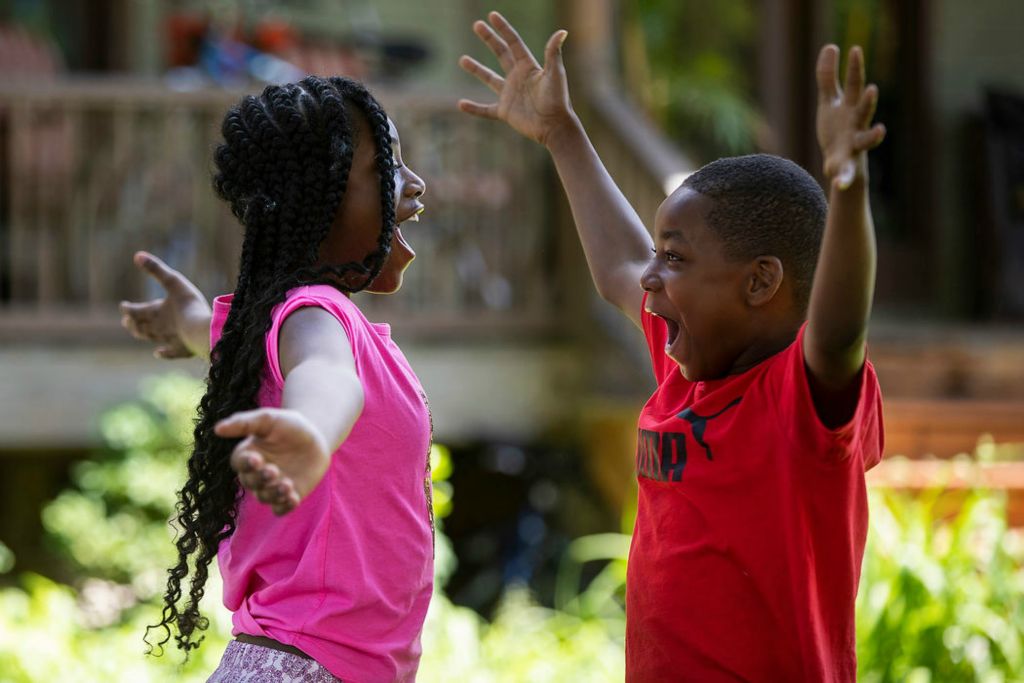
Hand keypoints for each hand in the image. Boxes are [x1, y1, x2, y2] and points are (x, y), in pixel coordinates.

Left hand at [120, 251, 211, 358]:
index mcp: (154, 312)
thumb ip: (156, 269)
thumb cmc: (189, 306)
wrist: (202, 332)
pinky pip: (169, 352)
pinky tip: (158, 353)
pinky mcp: (181, 350)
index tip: (123, 305)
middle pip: (140, 327)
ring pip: (151, 338)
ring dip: (143, 335)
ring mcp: (169, 340)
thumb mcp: (173, 282)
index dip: (127, 308)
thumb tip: (137, 254)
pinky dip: (162, 353)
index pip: (134, 311)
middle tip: (126, 320)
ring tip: (137, 333)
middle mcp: (158, 328)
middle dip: (132, 323)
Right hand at [215, 408, 330, 515]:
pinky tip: (294, 498)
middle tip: (273, 470)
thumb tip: (217, 429)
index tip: (256, 459)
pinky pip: (281, 508)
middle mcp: (256, 474)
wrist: (317, 437)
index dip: (246, 464)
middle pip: (250, 482)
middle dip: (260, 478)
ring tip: (286, 484)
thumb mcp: (268, 419)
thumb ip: (244, 423)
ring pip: (264, 497)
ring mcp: (272, 487)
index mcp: (248, 455)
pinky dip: (285, 506)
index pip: (239, 463)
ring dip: (273, 493)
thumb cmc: (289, 426)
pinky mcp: (288, 496)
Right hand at [458, 11, 574, 145]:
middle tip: (477, 25)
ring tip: (462, 60)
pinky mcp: (505, 112)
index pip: (513, 43)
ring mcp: (510, 94)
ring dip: (476, 69)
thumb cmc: (557, 100)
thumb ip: (553, 53)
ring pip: (489, 79)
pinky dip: (474, 108)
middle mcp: (517, 77)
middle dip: (489, 39)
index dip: (503, 29)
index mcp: (528, 66)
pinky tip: (460, 104)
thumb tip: (562, 32)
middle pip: (500, 53)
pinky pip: (485, 110)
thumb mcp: (555, 74)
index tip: (492, 16)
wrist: (554, 126)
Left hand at [815, 45, 885, 189]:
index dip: (854, 68)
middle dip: (868, 100)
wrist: (840, 163)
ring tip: (880, 132)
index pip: (853, 85)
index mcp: (850, 108)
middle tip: (871, 89)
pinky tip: (838, 186)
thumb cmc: (837, 128)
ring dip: (873, 136)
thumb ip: (827, 77)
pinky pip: (845, 175)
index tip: (854, 50)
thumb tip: (831, 47)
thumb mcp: (828, 103)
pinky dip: (843, 180)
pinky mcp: (844, 168)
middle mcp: (857, 126)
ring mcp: (854, 147)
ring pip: (866, 141)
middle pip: (864, 110)